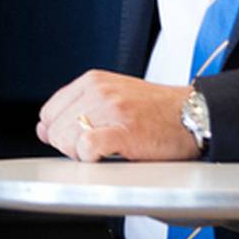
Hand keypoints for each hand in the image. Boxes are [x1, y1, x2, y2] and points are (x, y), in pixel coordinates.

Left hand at [36, 70, 198, 162]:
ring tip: (106, 153)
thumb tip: (44, 129)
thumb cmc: (157, 111)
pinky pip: (87, 146)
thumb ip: (77, 108)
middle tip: (97, 150)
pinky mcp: (125, 131)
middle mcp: (98, 91)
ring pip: (67, 139)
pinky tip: (106, 157)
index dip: (60, 133)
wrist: (194, 115)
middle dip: (69, 147)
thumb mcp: (112, 96)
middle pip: (55, 129)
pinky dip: (90, 157)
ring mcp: (111, 109)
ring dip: (81, 154)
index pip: (49, 112)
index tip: (79, 141)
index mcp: (92, 81)